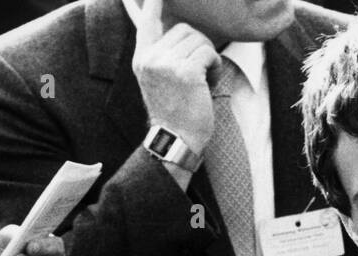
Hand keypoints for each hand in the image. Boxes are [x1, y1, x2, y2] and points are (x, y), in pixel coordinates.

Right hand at [133, 0, 218, 155]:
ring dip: (208, 58)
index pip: (146, 21)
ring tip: (203, 80)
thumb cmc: (174, 113)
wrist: (176, 140)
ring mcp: (166, 64)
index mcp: (142, 58)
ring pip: (198, 39)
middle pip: (183, 29)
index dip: (153, 3)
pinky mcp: (185, 72)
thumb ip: (161, 55)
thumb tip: (174, 30)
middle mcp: (150, 57)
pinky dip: (215, 66)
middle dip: (199, 46)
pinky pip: (208, 53)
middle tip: (200, 72)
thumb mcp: (158, 80)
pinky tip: (209, 83)